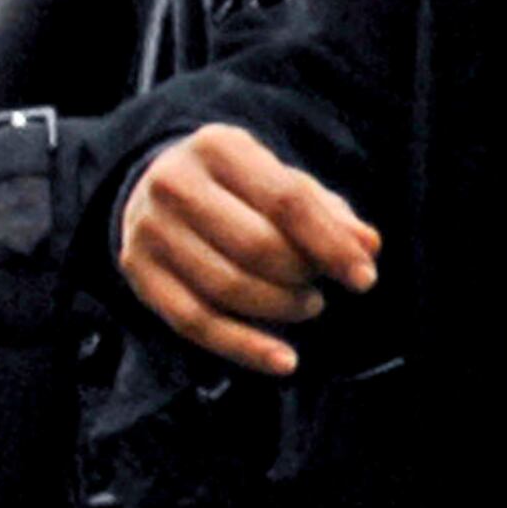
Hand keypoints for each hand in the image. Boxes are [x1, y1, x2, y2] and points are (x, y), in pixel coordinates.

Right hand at [117, 124, 379, 378]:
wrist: (156, 188)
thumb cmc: (236, 189)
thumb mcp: (279, 182)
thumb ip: (327, 213)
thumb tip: (368, 245)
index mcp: (218, 147)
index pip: (286, 201)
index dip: (331, 244)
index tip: (364, 277)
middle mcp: (175, 183)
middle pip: (256, 247)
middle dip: (302, 276)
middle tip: (321, 289)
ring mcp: (150, 229)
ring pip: (227, 288)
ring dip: (280, 309)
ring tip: (306, 305)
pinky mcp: (138, 271)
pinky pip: (196, 323)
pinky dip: (245, 348)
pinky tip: (283, 360)